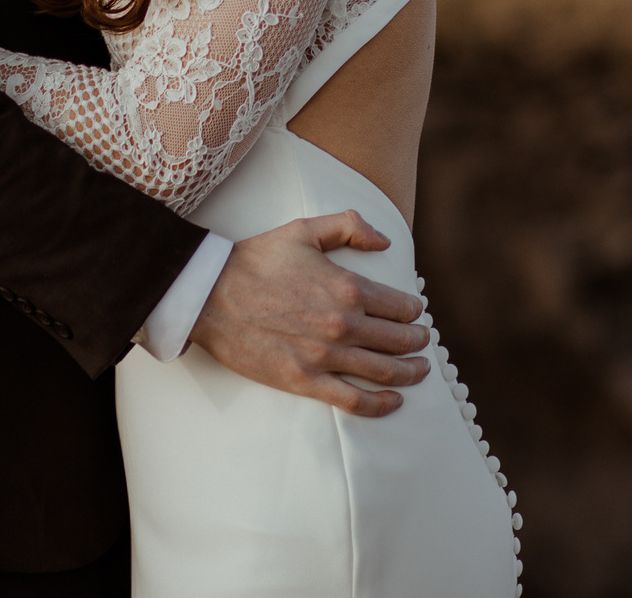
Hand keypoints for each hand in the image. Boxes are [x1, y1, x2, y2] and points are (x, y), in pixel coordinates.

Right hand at [187, 212, 429, 416]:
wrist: (209, 295)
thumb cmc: (254, 260)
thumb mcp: (303, 229)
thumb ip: (349, 226)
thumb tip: (385, 241)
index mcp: (347, 287)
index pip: (400, 306)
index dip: (413, 311)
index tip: (414, 313)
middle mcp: (343, 324)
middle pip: (399, 340)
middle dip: (418, 341)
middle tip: (422, 341)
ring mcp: (326, 356)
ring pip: (385, 372)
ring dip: (410, 372)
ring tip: (419, 370)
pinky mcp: (305, 381)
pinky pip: (355, 401)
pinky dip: (382, 404)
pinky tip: (395, 401)